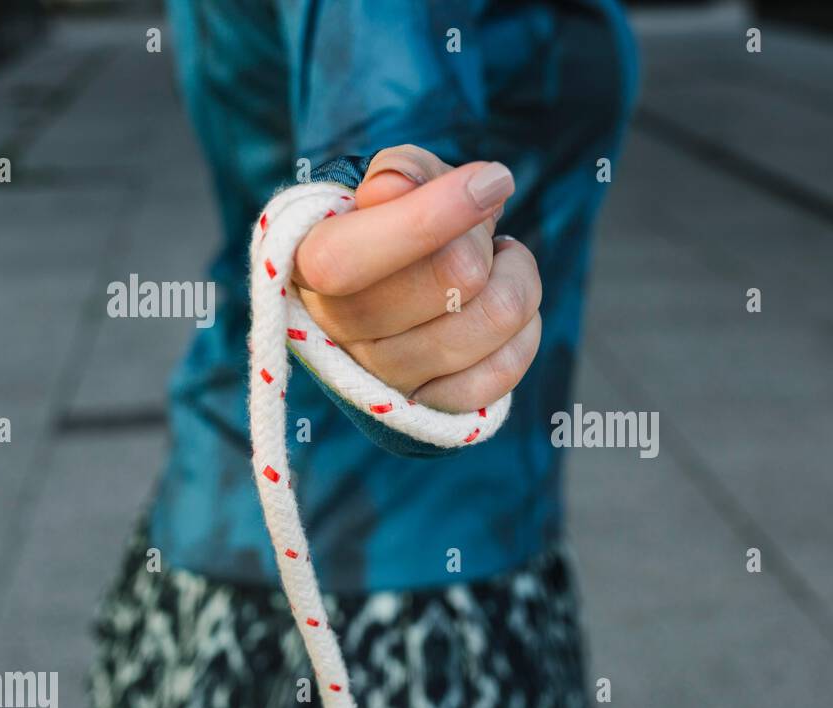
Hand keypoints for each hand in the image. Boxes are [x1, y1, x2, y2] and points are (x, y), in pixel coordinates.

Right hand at [292, 145, 541, 412]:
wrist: (396, 288)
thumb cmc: (393, 225)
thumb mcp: (393, 182)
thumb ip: (399, 173)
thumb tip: (394, 188)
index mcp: (308, 266)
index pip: (353, 257)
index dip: (430, 218)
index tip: (493, 180)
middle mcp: (338, 330)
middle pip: (455, 278)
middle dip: (484, 238)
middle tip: (479, 231)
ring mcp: (386, 378)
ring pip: (494, 318)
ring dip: (518, 278)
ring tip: (501, 264)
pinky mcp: (432, 409)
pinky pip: (505, 369)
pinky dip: (524, 330)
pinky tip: (505, 311)